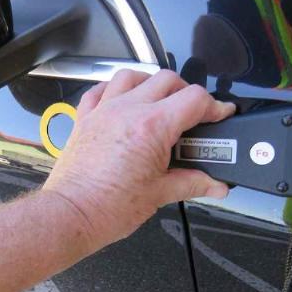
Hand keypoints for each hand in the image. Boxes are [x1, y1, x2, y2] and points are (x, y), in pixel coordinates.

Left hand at [42, 70, 234, 251]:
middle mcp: (127, 111)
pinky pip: (99, 90)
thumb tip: (214, 184)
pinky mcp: (84, 119)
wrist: (71, 215)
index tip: (219, 115)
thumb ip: (192, 183)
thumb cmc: (107, 207)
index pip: (194, 99)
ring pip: (132, 76)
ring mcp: (103, 111)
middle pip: (167, 79)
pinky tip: (121, 100)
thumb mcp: (160, 194)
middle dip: (186, 92)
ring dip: (150, 83)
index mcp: (151, 127)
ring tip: (160, 101)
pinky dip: (114, 89)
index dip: (214, 106)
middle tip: (193, 114)